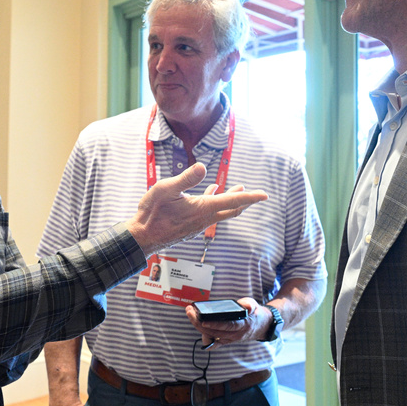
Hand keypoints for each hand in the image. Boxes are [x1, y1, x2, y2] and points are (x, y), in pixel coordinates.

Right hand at [125, 163, 267, 255]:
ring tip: (237, 188)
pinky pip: (209, 214)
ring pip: (220, 211)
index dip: (250, 197)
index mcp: (202, 209)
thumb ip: (185, 179)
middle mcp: (204, 219)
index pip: (232, 201)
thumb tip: (202, 167)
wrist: (141, 237)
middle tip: (257, 194)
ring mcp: (197, 225)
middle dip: (245, 200)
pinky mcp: (190, 227)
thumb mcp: (165, 189)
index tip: (265, 195)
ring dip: (230, 200)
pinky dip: (214, 203)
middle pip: (231, 209)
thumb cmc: (151, 212)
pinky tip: (209, 193)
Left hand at [185, 297, 267, 345]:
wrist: (261, 326)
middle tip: (190, 311)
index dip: (215, 325)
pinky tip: (198, 327)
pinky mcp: (226, 340)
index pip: (228, 326)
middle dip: (200, 322)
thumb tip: (247, 307)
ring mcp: (230, 339)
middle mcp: (235, 335)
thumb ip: (249, 305)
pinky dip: (205, 338)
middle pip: (215, 332)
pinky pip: (214, 343)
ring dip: (199, 326)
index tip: (203, 321)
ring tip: (191, 314)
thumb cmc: (254, 313)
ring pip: (211, 336)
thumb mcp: (254, 305)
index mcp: (243, 325)